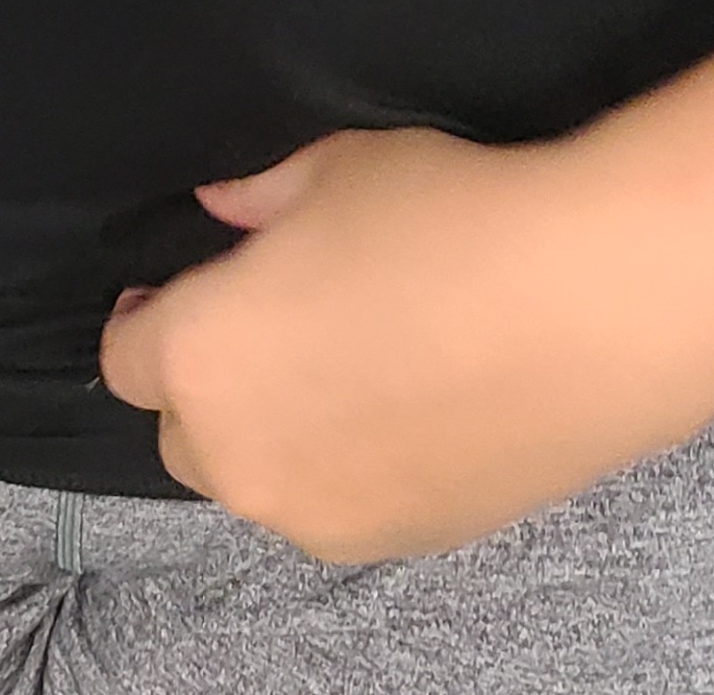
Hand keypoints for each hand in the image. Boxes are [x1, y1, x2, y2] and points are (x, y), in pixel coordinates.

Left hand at [98, 125, 713, 564]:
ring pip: (261, 481)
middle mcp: (242, 460)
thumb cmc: (445, 220)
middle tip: (269, 325)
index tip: (186, 286)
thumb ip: (255, 197)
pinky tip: (403, 405)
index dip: (149, 316)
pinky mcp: (401, 543)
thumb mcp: (330, 170)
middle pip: (184, 434)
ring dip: (276, 434)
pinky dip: (346, 467)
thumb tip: (221, 209)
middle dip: (210, 384)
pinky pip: (336, 507)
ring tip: (343, 365)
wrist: (589, 308)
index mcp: (200, 361)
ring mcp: (321, 516)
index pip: (124, 359)